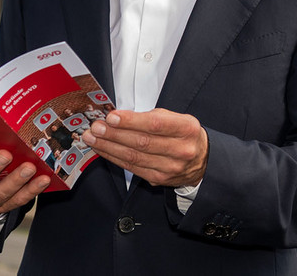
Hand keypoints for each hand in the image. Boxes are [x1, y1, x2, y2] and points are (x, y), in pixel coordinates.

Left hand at [80, 108, 207, 187]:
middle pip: (142, 142)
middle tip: (96, 127)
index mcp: (186, 129)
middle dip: (114, 134)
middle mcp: (181, 150)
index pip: (156, 124)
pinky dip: (115, 158)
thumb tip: (120, 117)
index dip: (131, 121)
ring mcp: (170, 168)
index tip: (112, 116)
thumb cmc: (185, 135)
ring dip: (109, 147)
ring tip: (93, 138)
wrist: (203, 161)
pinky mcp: (158, 179)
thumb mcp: (177, 119)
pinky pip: (132, 168)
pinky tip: (103, 150)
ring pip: (134, 157)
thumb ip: (151, 116)